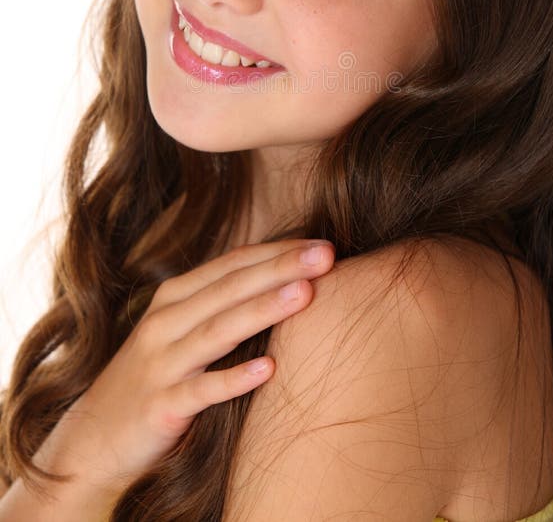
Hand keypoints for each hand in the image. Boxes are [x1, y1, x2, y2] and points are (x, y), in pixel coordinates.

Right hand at [48, 238, 334, 496]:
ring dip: (263, 310)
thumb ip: (220, 304)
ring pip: (218, 330)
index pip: (233, 264)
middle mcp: (166, 322)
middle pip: (231, 288)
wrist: (95, 438)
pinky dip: (233, 379)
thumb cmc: (154, 376)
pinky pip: (201, 390)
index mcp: (175, 297)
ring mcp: (161, 363)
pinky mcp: (161, 405)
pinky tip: (268, 369)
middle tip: (326, 254)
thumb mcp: (179, 329)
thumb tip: (282, 278)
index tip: (321, 243)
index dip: (276, 251)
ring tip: (305, 294)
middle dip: (280, 268)